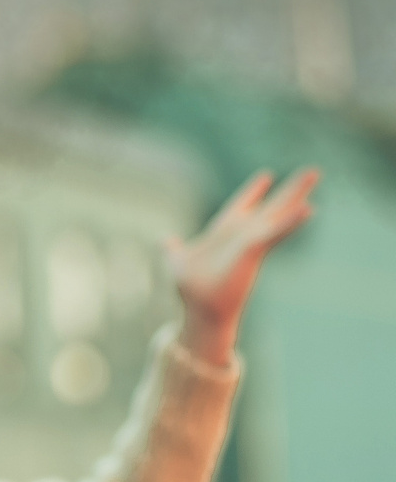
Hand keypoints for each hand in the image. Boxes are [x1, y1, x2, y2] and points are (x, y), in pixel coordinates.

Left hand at [168, 167, 318, 358]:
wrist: (200, 310)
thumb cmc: (191, 289)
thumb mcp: (177, 261)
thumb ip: (173, 249)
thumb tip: (166, 241)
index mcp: (224, 232)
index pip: (241, 206)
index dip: (252, 192)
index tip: (266, 175)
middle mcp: (242, 233)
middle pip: (270, 206)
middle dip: (290, 189)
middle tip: (312, 171)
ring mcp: (251, 240)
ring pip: (279, 213)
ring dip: (297, 195)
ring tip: (314, 174)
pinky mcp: (254, 250)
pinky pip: (276, 232)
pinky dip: (291, 221)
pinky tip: (309, 208)